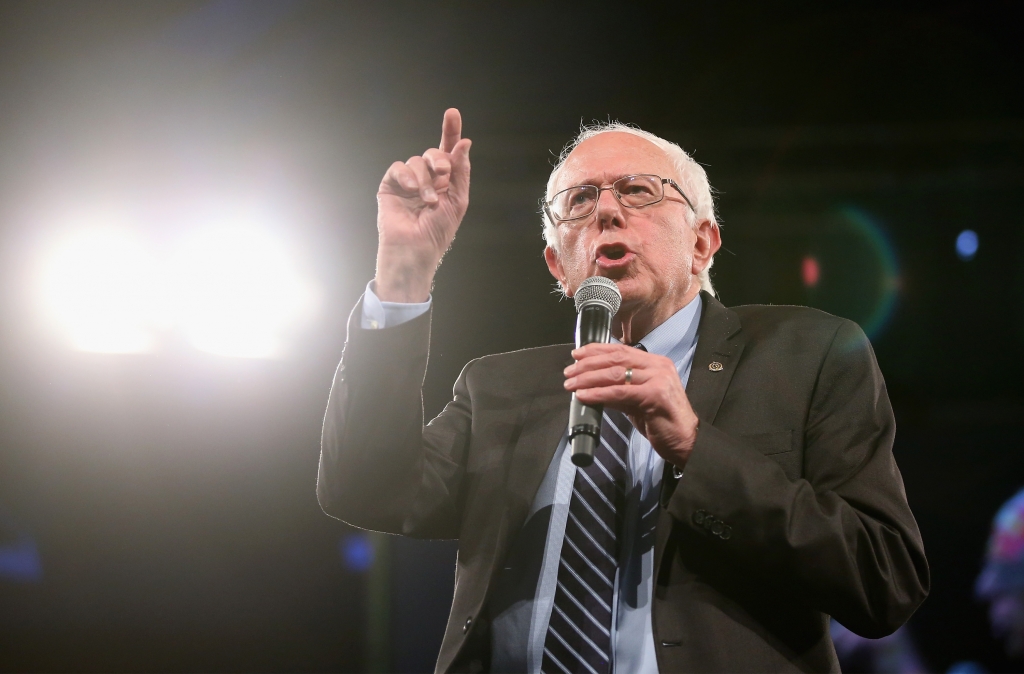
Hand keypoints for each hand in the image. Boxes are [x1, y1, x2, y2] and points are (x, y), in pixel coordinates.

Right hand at [374, 108, 471, 301]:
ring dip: (425, 179)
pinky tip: (411, 190)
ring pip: (416, 161)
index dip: (450, 131)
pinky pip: (398, 168)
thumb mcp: (458, 200)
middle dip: (440, 160)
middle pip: (433, 153)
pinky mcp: (390, 186)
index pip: (447, 150)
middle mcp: (426, 178)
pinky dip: (406, 176)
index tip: (452, 113)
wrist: (415, 249)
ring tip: (427, 201)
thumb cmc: (438, 231)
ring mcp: (407, 182)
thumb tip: (464, 142)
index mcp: (445, 181)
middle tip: (443, 175)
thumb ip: (461, 171)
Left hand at [564, 343, 699, 468]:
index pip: (621, 350)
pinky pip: (619, 392)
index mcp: (656, 363)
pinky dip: (598, 393)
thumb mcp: (637, 400)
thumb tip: (592, 386)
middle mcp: (658, 366)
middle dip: (588, 364)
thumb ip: (619, 390)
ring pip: (615, 374)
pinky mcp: (655, 395)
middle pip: (616, 358)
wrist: (686, 441)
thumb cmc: (662, 421)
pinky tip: (584, 396)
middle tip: (569, 372)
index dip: (596, 350)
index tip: (577, 355)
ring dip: (588, 378)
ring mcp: (658, 379)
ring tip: (571, 384)